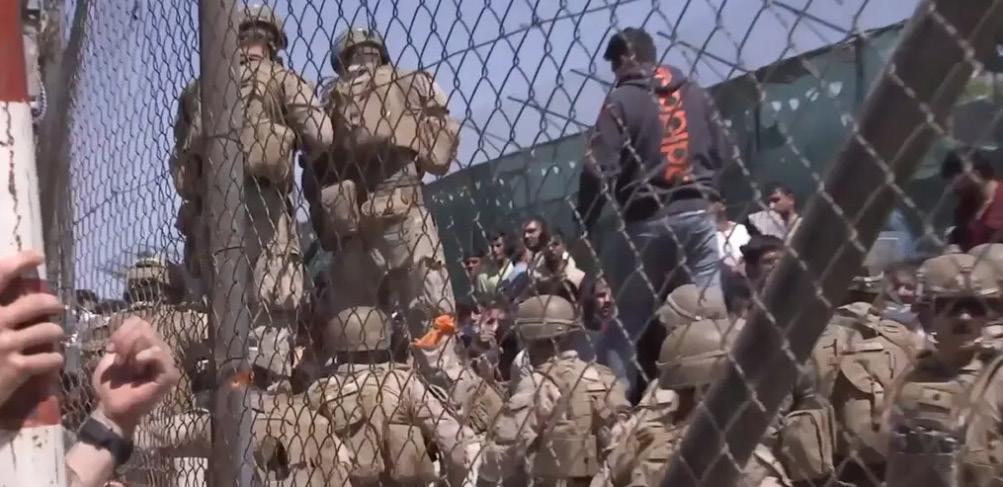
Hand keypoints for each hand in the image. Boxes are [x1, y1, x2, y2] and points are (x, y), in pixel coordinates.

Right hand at [0, 250, 64, 406]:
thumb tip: (4, 297)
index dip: (20, 261)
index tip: (37, 256)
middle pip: (37, 303)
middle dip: (52, 303)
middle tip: (56, 306)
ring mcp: (6, 345)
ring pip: (50, 331)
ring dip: (56, 332)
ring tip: (56, 334)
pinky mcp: (17, 368)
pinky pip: (50, 358)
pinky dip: (54, 359)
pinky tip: (51, 360)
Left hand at [92, 317, 179, 433]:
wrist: (111, 409)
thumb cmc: (110, 387)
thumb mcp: (109, 358)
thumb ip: (121, 339)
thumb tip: (135, 322)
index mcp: (146, 345)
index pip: (139, 322)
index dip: (121, 332)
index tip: (111, 349)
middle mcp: (160, 350)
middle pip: (144, 327)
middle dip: (124, 341)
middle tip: (119, 361)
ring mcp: (167, 362)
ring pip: (150, 338)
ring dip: (131, 352)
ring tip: (128, 368)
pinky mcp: (169, 374)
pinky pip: (157, 353)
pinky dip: (142, 357)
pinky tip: (137, 369)